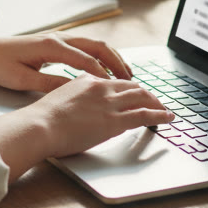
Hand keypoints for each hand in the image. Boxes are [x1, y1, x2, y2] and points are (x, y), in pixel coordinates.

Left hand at [0, 33, 131, 92]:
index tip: (117, 90)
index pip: (87, 60)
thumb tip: (75, 89)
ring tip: (125, 74)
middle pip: (97, 46)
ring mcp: (58, 38)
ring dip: (111, 57)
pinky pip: (85, 46)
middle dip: (117, 63)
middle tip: (131, 80)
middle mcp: (58, 38)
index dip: (104, 76)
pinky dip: (99, 56)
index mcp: (51, 46)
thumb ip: (50, 83)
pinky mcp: (55, 43)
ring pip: (93, 44)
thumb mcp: (23, 80)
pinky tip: (104, 69)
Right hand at [28, 74, 174, 157]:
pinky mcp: (115, 121)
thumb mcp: (58, 98)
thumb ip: (72, 95)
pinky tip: (168, 118)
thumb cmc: (42, 119)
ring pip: (143, 98)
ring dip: (157, 104)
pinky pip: (145, 115)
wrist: (39, 126)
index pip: (115, 81)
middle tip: (155, 101)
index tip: (135, 93)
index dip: (129, 87)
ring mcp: (109, 104)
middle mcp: (101, 88)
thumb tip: (75, 100)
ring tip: (165, 110)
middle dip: (147, 94)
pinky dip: (160, 115)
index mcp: (87, 81)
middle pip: (133, 87)